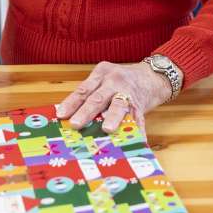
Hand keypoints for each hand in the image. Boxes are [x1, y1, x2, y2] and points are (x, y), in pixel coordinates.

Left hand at [56, 61, 172, 134]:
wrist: (150, 76)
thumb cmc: (120, 80)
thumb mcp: (104, 79)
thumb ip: (90, 94)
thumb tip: (68, 117)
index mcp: (101, 74)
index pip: (83, 90)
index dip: (71, 103)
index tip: (61, 115)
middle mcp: (114, 81)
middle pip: (98, 98)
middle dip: (86, 112)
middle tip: (75, 124)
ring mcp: (128, 92)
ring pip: (118, 106)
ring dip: (112, 118)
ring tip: (107, 129)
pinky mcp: (140, 104)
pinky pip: (137, 118)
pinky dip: (135, 129)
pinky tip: (134, 139)